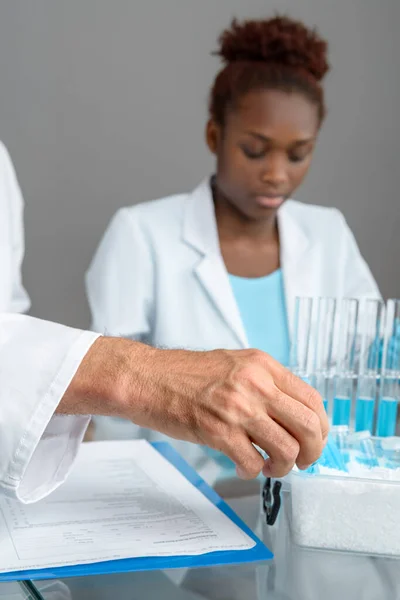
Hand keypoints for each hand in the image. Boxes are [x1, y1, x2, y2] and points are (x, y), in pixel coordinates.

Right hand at [60, 338, 327, 478]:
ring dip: (284, 467)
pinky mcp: (217, 431)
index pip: (312, 399)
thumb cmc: (186, 373)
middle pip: (309, 426)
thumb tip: (293, 412)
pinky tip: (244, 466)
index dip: (321, 427)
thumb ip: (265, 382)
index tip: (314, 440)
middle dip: (312, 452)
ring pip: (286, 449)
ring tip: (270, 466)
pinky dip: (252, 472)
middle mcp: (255, 384)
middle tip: (302, 461)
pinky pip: (252, 463)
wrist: (148, 377)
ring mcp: (237, 408)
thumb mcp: (235, 364)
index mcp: (263, 365)